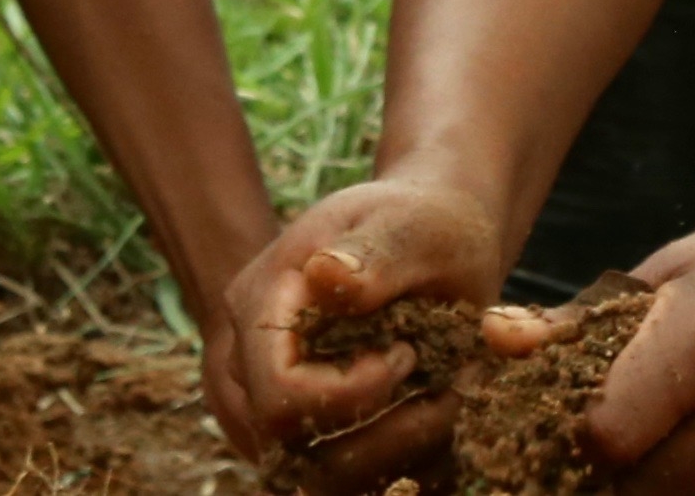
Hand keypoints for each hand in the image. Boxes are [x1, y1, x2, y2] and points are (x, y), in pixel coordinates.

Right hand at [226, 176, 511, 490]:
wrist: (430, 238)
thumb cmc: (423, 223)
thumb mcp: (412, 224)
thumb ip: (373, 253)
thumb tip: (325, 276)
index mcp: (261, 301)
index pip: (278, 390)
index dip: (348, 394)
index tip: (408, 354)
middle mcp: (251, 362)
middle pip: (288, 443)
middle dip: (378, 432)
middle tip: (442, 388)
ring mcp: (272, 402)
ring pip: (314, 476)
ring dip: (393, 456)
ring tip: (444, 403)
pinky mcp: (305, 432)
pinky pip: (339, 479)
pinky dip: (396, 465)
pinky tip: (433, 422)